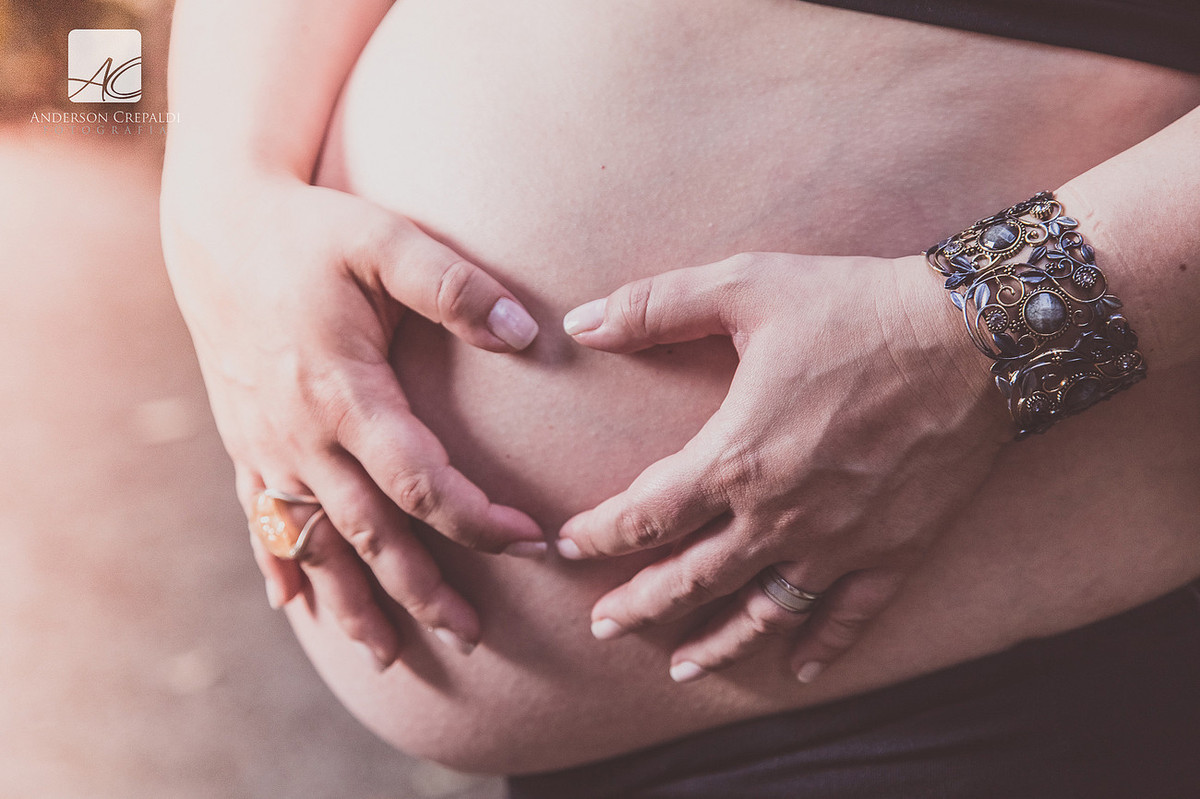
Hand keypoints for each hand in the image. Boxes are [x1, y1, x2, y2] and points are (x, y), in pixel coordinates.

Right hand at [161, 173, 544, 667]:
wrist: (216, 226)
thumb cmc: (311, 231)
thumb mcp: (385, 239)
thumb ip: (456, 287)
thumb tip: (526, 333)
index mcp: (343, 392)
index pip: (420, 482)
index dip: (478, 520)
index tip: (532, 542)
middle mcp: (301, 434)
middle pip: (370, 534)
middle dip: (422, 589)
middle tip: (473, 635)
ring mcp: (266, 445)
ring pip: (314, 543)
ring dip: (351, 601)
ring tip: (390, 653)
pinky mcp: (245, 441)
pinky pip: (261, 521)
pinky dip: (282, 565)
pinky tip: (294, 606)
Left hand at [556, 252, 1009, 682]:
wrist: (976, 335)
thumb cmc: (855, 307)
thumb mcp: (745, 287)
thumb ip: (655, 307)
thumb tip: (581, 321)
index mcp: (737, 458)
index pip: (645, 517)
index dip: (598, 535)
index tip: (568, 546)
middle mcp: (780, 516)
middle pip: (692, 579)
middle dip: (640, 605)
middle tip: (604, 626)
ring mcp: (839, 542)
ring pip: (763, 612)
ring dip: (716, 644)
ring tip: (681, 669)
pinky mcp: (894, 550)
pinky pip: (850, 614)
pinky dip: (822, 646)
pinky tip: (798, 669)